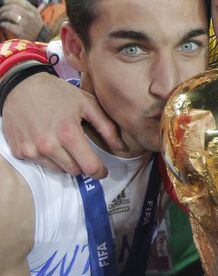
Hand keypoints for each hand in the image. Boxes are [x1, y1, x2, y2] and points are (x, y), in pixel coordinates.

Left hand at [0, 0, 43, 40]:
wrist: (40, 42)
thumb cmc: (34, 29)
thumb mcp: (34, 16)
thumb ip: (24, 9)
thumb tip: (9, 2)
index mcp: (34, 11)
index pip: (19, 1)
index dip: (9, 1)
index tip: (5, 3)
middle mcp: (31, 16)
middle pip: (13, 7)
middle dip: (4, 9)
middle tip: (1, 12)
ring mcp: (26, 24)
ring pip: (10, 14)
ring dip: (3, 15)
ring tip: (2, 18)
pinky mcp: (21, 32)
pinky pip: (8, 24)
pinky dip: (3, 24)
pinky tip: (3, 25)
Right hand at [2, 72, 124, 178]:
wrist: (21, 85)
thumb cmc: (57, 93)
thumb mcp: (87, 103)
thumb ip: (107, 127)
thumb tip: (121, 147)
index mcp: (68, 132)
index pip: (89, 166)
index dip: (99, 171)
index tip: (102, 171)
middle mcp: (48, 144)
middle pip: (75, 170)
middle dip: (83, 164)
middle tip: (82, 152)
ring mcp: (32, 150)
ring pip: (59, 170)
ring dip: (65, 162)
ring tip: (64, 144)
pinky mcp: (20, 151)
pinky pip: (42, 164)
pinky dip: (49, 158)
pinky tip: (48, 142)